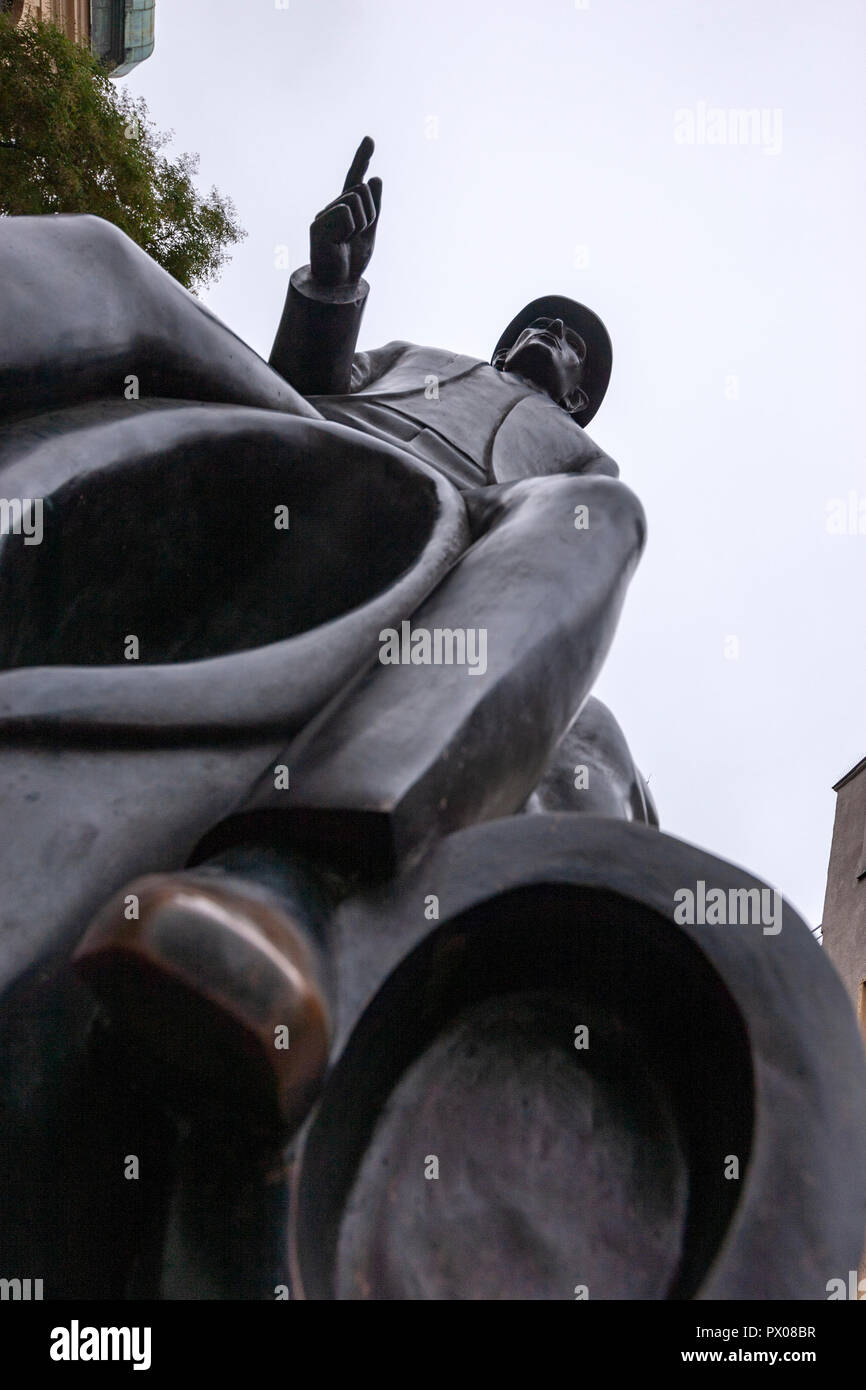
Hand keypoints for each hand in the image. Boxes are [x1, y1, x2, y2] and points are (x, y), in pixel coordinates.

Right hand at [310, 136, 381, 287]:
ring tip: (349, 241)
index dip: (362, 159)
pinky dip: (351, 229)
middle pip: (362, 190)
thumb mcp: (370, 232)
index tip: (370, 139)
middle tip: (358, 237)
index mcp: (346, 209)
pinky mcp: (318, 224)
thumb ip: (373, 207)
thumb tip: (375, 178)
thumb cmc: (352, 261)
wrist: (339, 286)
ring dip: (362, 223)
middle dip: (370, 214)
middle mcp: (332, 208)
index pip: (354, 179)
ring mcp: (323, 215)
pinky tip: (340, 243)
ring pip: (356, 199)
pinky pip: (346, 213)